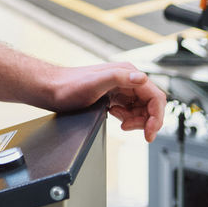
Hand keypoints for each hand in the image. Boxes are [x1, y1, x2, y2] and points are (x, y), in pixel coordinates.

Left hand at [47, 62, 165, 142]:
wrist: (51, 90)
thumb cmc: (68, 86)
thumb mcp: (95, 82)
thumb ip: (118, 78)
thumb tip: (141, 77)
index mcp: (127, 73)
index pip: (156, 97)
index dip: (156, 117)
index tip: (149, 133)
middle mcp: (126, 79)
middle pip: (151, 105)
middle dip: (145, 120)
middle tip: (130, 129)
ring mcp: (120, 88)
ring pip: (141, 109)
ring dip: (135, 120)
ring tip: (120, 122)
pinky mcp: (114, 96)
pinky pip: (130, 111)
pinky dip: (127, 118)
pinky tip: (114, 116)